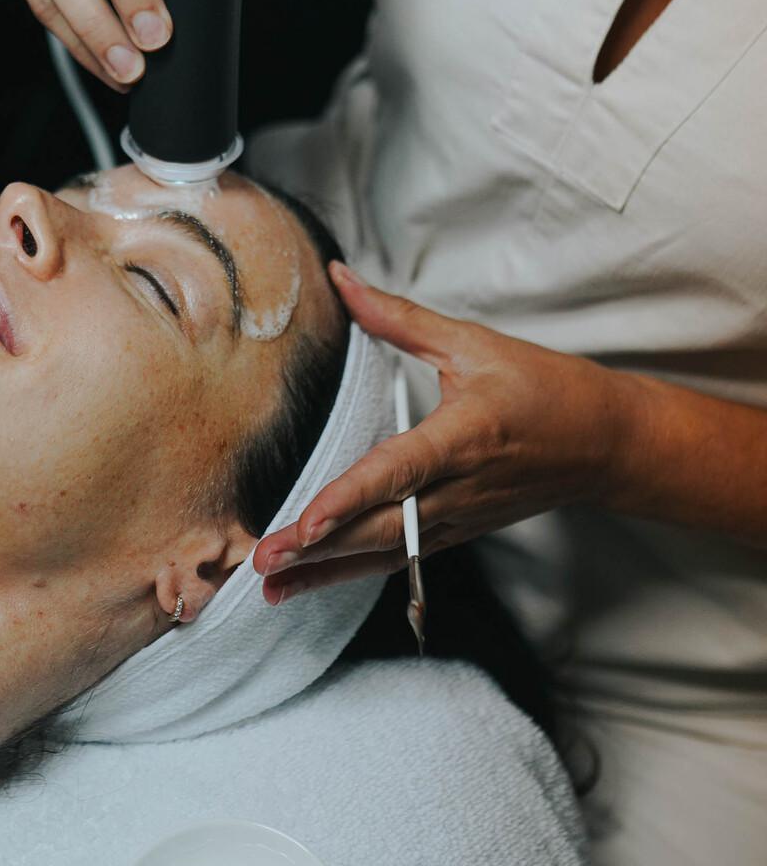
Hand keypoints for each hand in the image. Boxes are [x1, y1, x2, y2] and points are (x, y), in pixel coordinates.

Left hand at [254, 263, 624, 600]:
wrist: (605, 443)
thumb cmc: (543, 387)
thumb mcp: (472, 343)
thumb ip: (397, 316)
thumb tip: (339, 278)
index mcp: (463, 437)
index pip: (396, 473)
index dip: (348, 499)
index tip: (305, 524)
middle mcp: (458, 489)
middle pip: (380, 529)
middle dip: (317, 549)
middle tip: (261, 561)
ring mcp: (458, 519)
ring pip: (383, 554)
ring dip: (325, 573)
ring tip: (270, 587)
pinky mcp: (455, 533)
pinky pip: (396, 560)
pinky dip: (348, 574)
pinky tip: (306, 584)